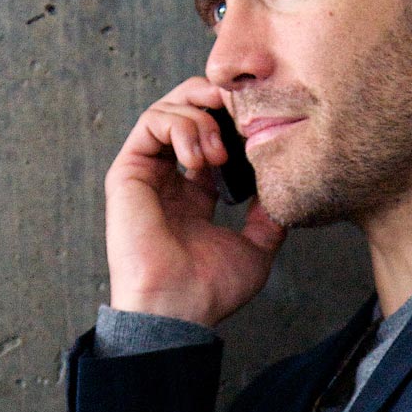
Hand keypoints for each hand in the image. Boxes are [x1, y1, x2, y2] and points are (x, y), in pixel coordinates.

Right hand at [104, 76, 286, 326]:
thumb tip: (283, 191)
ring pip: (168, 110)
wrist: (179, 309)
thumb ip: (268, 219)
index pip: (211, 139)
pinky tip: (199, 158)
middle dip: (215, 102)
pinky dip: (179, 126)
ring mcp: (148, 174)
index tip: (259, 127)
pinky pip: (150, 122)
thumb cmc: (210, 290)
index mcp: (194, 196)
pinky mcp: (128, 171)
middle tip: (240, 113)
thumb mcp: (256, 250)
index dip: (233, 123)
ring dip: (201, 119)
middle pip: (187, 112)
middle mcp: (169, 180)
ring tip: (219, 153)